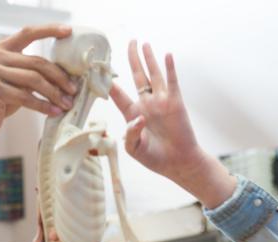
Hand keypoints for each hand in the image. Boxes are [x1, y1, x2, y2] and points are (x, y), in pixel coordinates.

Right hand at [0, 24, 77, 141]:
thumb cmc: (0, 100)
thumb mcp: (16, 81)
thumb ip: (32, 71)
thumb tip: (65, 74)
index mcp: (2, 48)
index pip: (28, 33)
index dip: (49, 30)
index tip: (68, 31)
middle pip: (37, 62)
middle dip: (59, 77)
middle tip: (73, 90)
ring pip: (33, 80)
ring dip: (54, 94)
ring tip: (66, 104)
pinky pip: (25, 96)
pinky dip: (43, 105)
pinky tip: (54, 112)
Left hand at [110, 40, 206, 179]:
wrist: (178, 163)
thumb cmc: (154, 158)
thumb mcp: (135, 149)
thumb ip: (131, 134)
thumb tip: (138, 117)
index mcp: (132, 114)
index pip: (118, 95)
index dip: (110, 84)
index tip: (99, 70)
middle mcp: (146, 104)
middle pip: (137, 77)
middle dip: (133, 60)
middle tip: (129, 43)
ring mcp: (161, 102)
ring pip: (153, 75)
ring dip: (149, 59)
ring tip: (144, 44)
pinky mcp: (175, 103)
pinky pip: (172, 82)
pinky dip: (170, 68)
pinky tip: (167, 55)